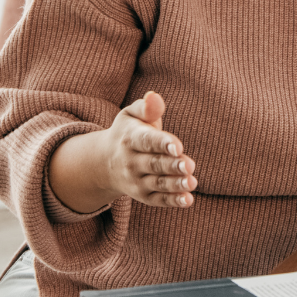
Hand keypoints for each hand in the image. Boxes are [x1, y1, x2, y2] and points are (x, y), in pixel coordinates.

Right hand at [47, 91, 197, 214]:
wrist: (105, 163)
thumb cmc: (128, 132)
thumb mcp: (131, 115)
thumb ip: (146, 107)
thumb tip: (154, 96)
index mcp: (130, 139)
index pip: (146, 141)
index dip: (162, 143)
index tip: (177, 146)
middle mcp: (131, 162)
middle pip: (154, 164)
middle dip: (172, 165)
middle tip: (190, 165)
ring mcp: (136, 181)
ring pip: (158, 183)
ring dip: (175, 184)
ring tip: (192, 182)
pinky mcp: (144, 196)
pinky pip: (159, 200)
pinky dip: (173, 200)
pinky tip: (188, 199)